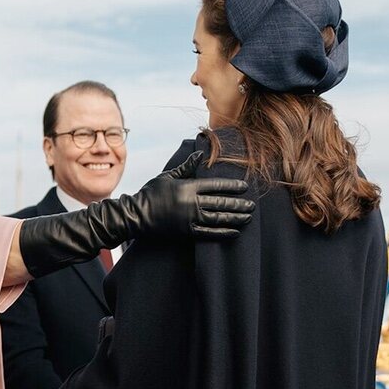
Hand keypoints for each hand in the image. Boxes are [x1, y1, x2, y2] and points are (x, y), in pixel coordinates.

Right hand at [132, 150, 253, 238]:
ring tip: (248, 218)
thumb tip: (200, 155)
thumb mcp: (168, 176)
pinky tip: (235, 232)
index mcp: (188, 187)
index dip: (232, 186)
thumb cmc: (150, 193)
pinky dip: (223, 233)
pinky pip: (210, 233)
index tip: (245, 187)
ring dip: (236, 218)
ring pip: (219, 218)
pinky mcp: (187, 232)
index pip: (216, 185)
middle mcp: (192, 203)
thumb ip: (186, 167)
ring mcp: (190, 219)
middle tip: (252, 205)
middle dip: (239, 204)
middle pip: (221, 203)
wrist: (136, 215)